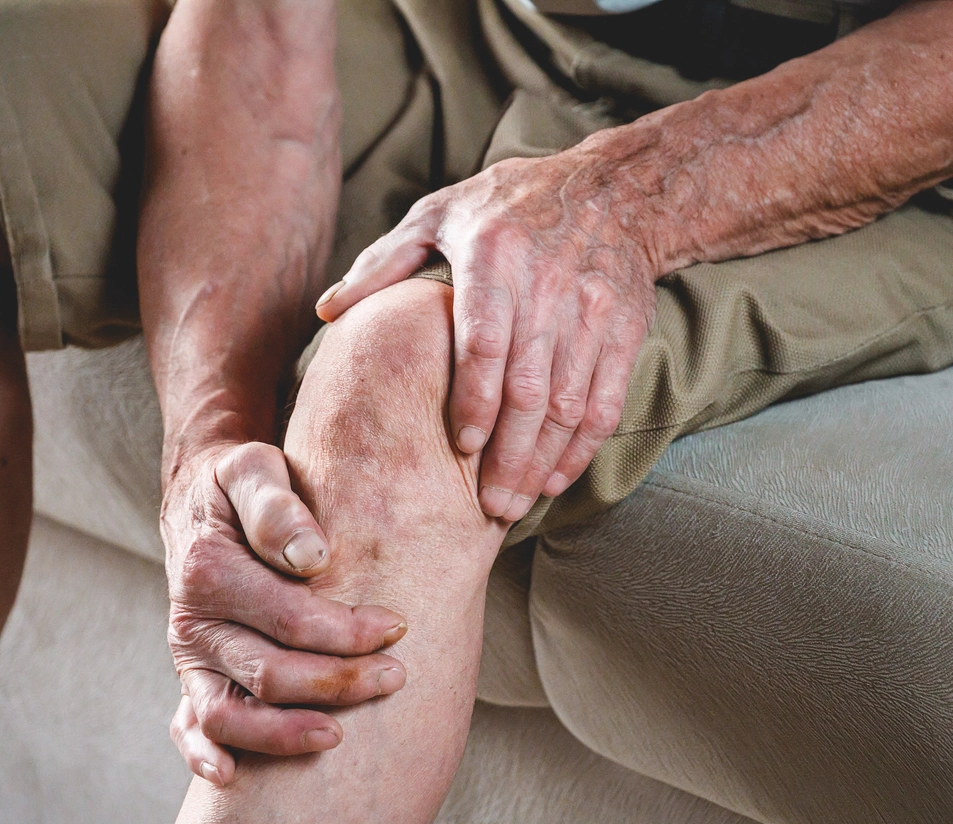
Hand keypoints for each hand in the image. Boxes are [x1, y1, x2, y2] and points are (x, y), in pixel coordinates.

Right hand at [162, 441, 408, 785]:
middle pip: (269, 674)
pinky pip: (189, 725)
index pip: (290, 619)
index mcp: (207, 571)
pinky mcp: (193, 674)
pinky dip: (204, 755)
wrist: (202, 496)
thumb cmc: (239, 482)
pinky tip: (233, 777)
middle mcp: (191, 621)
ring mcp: (190, 656)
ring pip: (231, 714)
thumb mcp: (254, 469)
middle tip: (395, 676)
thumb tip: (313, 557)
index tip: (397, 626)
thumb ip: (277, 508)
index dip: (348, 631)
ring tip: (341, 736)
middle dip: (338, 683)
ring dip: (286, 733)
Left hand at [316, 133, 659, 522]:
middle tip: (487, 504)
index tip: (459, 445)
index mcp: (494, 255)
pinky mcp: (624, 329)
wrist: (613, 189)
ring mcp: (592, 310)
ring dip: (541, 461)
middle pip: (529, 387)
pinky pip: (605, 401)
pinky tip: (554, 477)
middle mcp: (548, 284)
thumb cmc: (508, 204)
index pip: (484, 342)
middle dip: (508, 454)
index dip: (473, 400)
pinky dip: (581, 447)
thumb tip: (328, 311)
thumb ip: (383, 263)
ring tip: (513, 503)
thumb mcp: (439, 214)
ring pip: (569, 404)